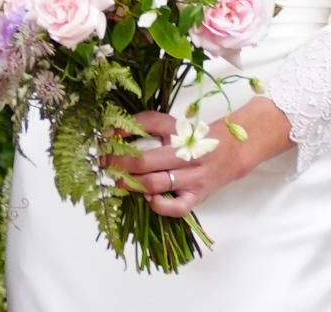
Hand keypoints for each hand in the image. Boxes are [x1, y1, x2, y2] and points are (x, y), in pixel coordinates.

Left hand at [107, 98, 291, 217]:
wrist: (228, 152)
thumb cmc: (191, 138)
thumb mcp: (168, 123)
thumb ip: (142, 123)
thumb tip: (112, 130)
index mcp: (176, 131)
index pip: (145, 127)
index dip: (120, 135)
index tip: (102, 143)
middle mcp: (184, 153)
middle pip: (145, 161)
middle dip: (119, 165)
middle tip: (104, 166)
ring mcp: (191, 177)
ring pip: (156, 183)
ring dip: (132, 184)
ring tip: (117, 181)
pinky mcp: (197, 196)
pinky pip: (176, 207)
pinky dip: (159, 205)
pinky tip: (148, 198)